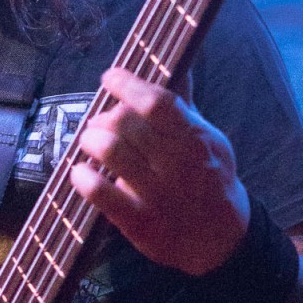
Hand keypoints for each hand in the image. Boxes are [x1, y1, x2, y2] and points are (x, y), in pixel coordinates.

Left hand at [69, 66, 248, 275]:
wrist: (222, 240)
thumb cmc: (209, 179)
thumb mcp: (208, 139)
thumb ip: (184, 103)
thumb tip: (177, 62)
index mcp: (196, 137)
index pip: (157, 102)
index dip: (127, 84)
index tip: (110, 77)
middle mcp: (179, 164)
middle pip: (126, 123)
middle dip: (104, 117)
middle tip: (98, 122)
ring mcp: (159, 195)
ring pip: (112, 151)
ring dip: (90, 140)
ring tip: (89, 142)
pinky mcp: (141, 223)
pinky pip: (102, 194)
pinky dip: (83, 178)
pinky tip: (79, 172)